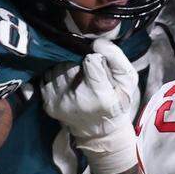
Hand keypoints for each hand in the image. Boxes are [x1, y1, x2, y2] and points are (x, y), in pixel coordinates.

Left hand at [40, 38, 139, 173]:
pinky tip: (67, 83)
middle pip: (70, 63)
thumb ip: (116, 58)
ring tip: (77, 79)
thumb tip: (97, 43)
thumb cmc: (116, 102)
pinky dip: (56, 76)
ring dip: (66, 68)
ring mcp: (59, 103)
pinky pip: (47, 77)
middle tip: (87, 73)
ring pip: (57, 68)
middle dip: (78, 62)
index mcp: (99, 95)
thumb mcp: (127, 80)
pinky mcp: (48, 104)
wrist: (98, 130)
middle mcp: (76, 99)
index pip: (90, 60)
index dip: (94, 58)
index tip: (98, 65)